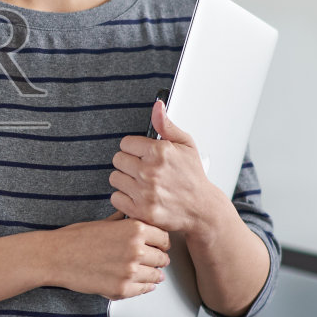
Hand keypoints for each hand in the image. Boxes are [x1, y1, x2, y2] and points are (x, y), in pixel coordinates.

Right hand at [42, 214, 170, 300]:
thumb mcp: (104, 222)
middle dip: (157, 259)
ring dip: (152, 274)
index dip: (161, 242)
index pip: (165, 238)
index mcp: (134, 229)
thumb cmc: (75, 239)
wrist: (56, 257)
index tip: (158, 245)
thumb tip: (134, 217)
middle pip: (163, 258)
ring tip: (144, 271)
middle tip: (151, 259)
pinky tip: (136, 282)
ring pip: (156, 276)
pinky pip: (144, 290)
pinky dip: (143, 287)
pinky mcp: (122, 289)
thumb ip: (124, 221)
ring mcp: (130, 272)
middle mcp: (136, 250)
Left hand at [109, 99, 221, 238]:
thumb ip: (167, 125)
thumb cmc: (193, 176)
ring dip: (125, 180)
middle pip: (117, 159)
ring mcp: (145, 192)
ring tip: (140, 183)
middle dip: (128, 163)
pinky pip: (115, 198)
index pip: (125, 143)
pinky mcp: (140, 210)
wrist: (202, 209)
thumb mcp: (186, 145)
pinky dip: (124, 198)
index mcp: (160, 152)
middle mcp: (151, 171)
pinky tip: (137, 196)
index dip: (133, 148)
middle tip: (141, 169)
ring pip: (114, 178)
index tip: (141, 154)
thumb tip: (157, 106)